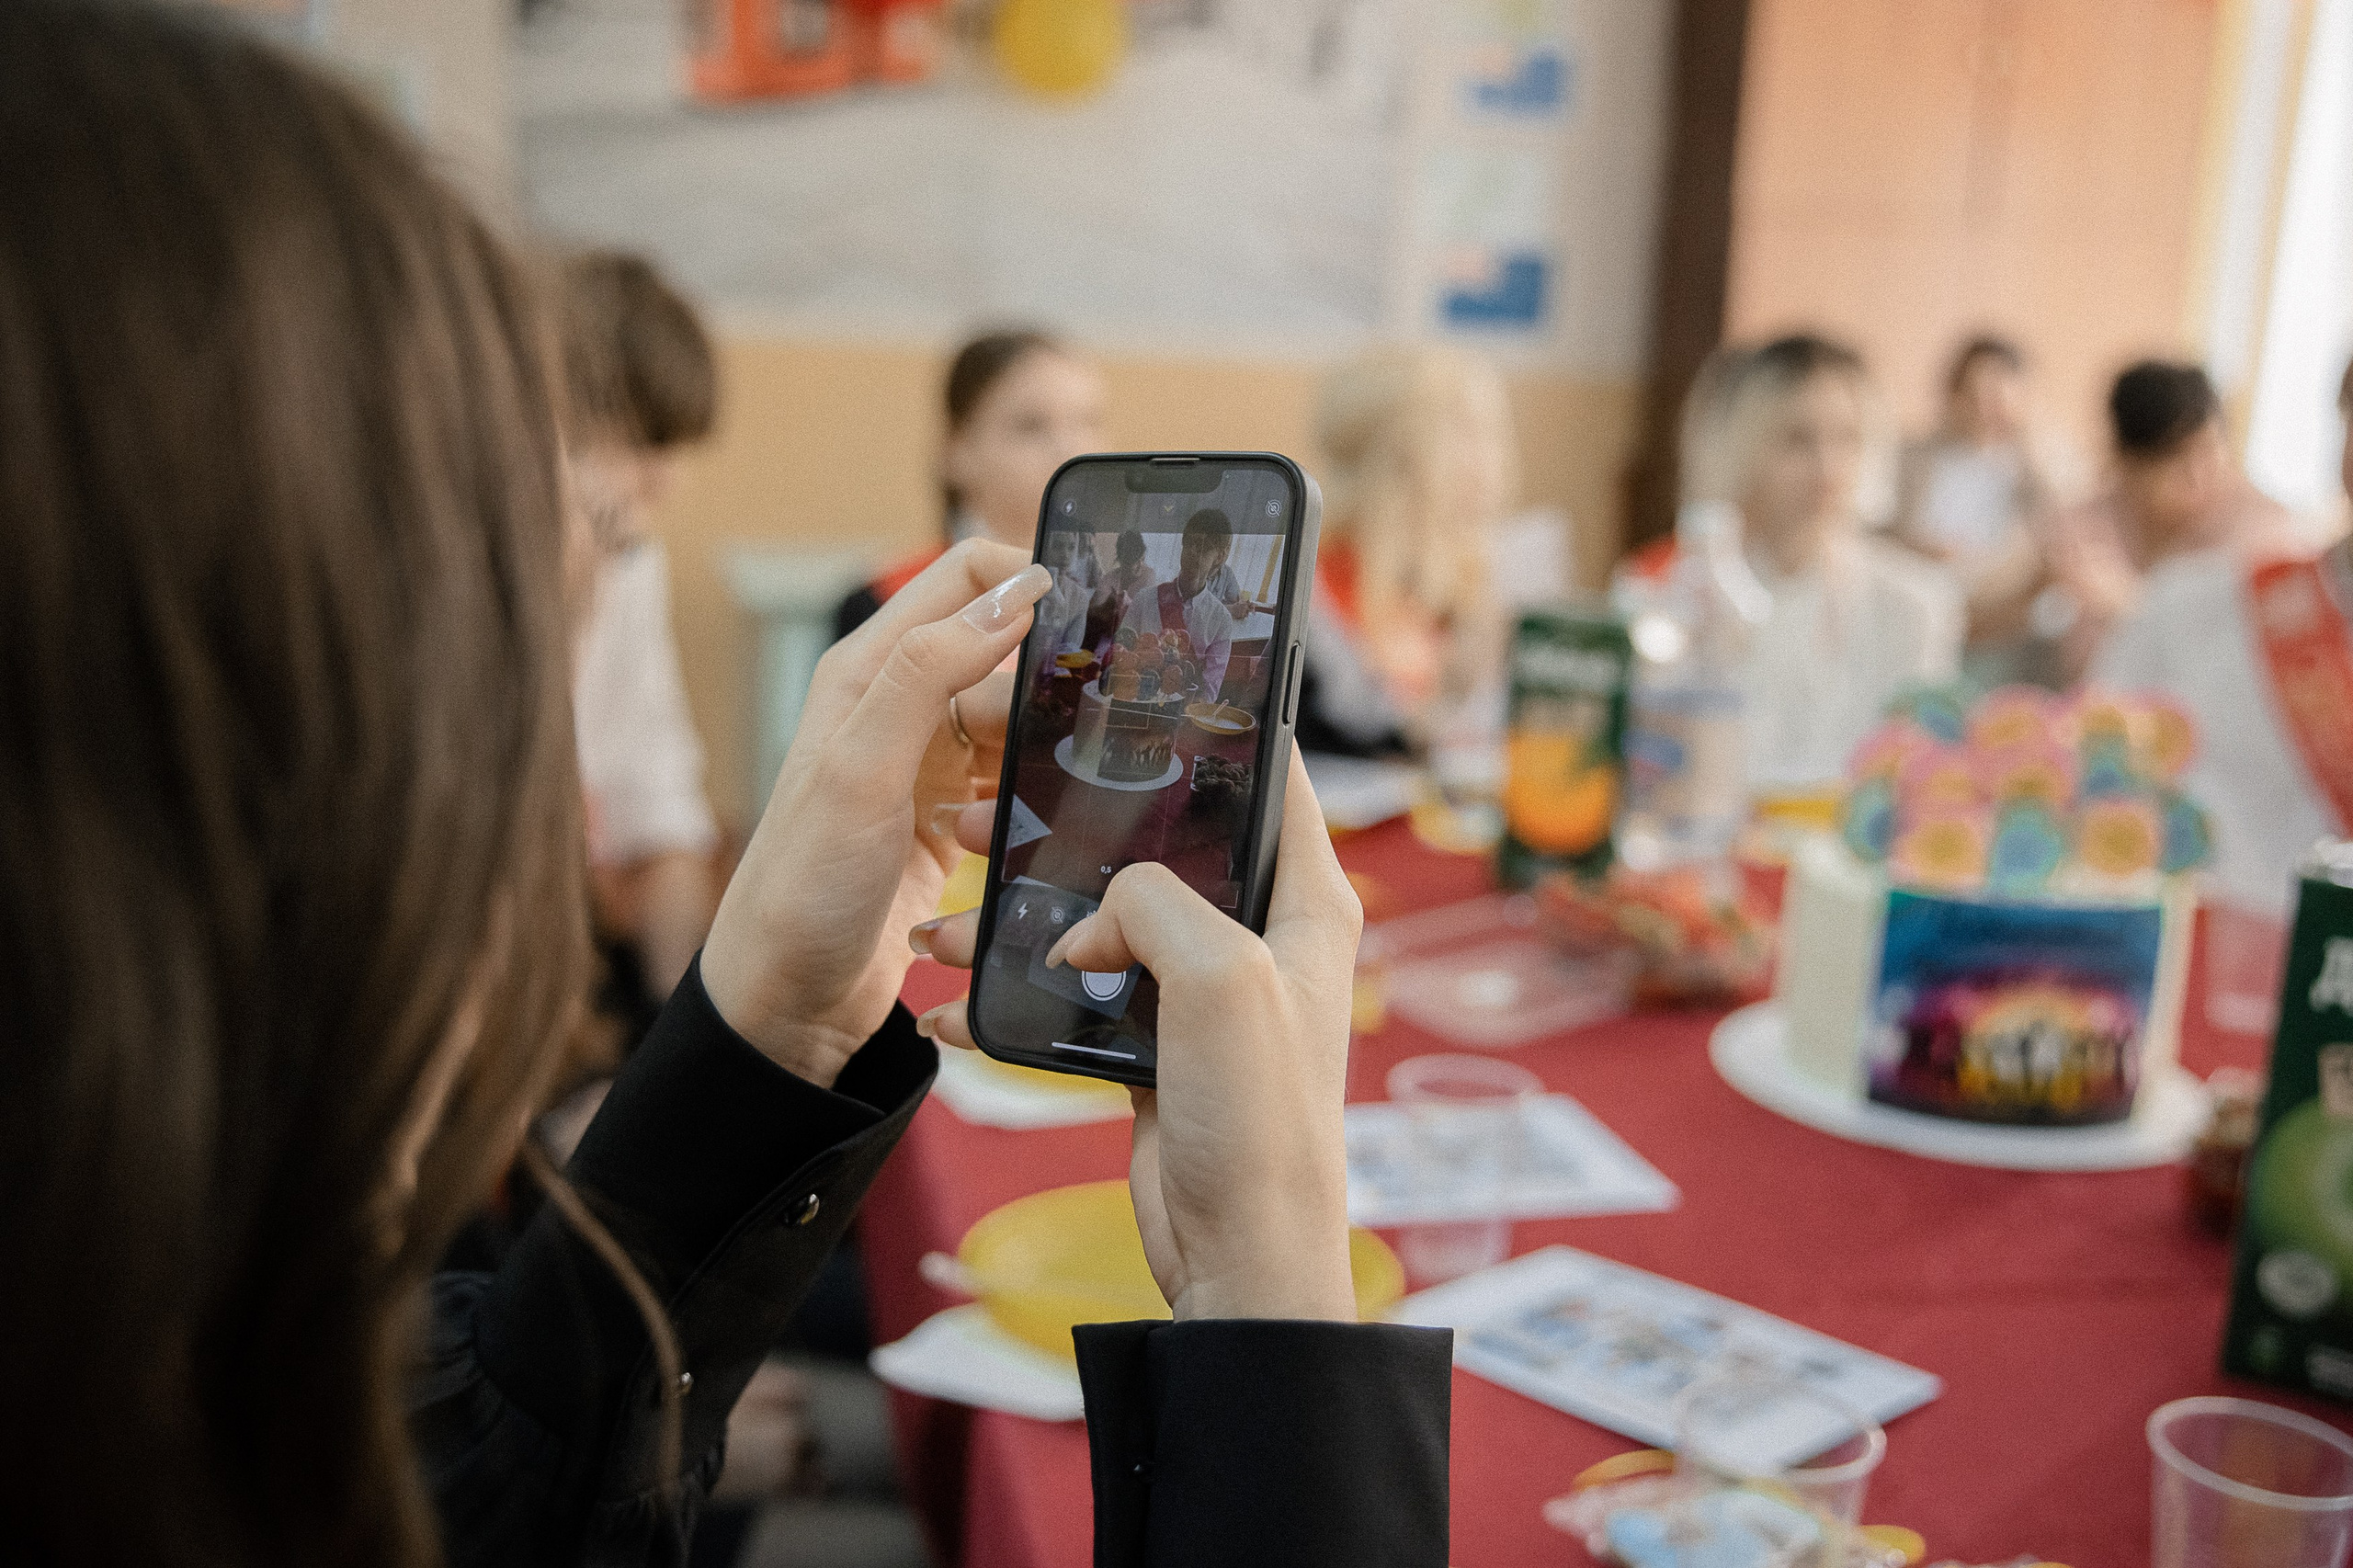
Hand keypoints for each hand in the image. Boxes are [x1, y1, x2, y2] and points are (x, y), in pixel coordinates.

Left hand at [699, 540, 1046, 1087]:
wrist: (786, 999)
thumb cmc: (803, 887)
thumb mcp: (861, 770)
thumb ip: (927, 673)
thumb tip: (1010, 596)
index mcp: (869, 668)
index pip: (968, 574)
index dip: (1030, 578)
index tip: (1090, 618)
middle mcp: (899, 704)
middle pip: (1008, 649)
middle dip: (1046, 685)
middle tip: (1064, 742)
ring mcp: (927, 763)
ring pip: (1019, 721)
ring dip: (1037, 755)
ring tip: (1019, 809)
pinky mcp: (951, 817)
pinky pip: (1016, 781)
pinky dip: (1030, 801)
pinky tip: (1022, 835)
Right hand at [918, 749, 1362, 1320]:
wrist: (1240, 1254)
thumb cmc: (1262, 1119)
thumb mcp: (1220, 977)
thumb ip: (1154, 905)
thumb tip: (1094, 918)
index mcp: (1307, 900)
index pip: (1276, 778)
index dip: (1227, 724)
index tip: (1158, 680)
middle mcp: (1261, 935)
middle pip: (1172, 841)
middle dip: (1091, 818)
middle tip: (1011, 791)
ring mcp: (1205, 990)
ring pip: (1113, 916)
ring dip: (1038, 908)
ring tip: (961, 899)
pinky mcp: (1155, 1042)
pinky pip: (1082, 992)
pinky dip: (1025, 989)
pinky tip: (964, 991)